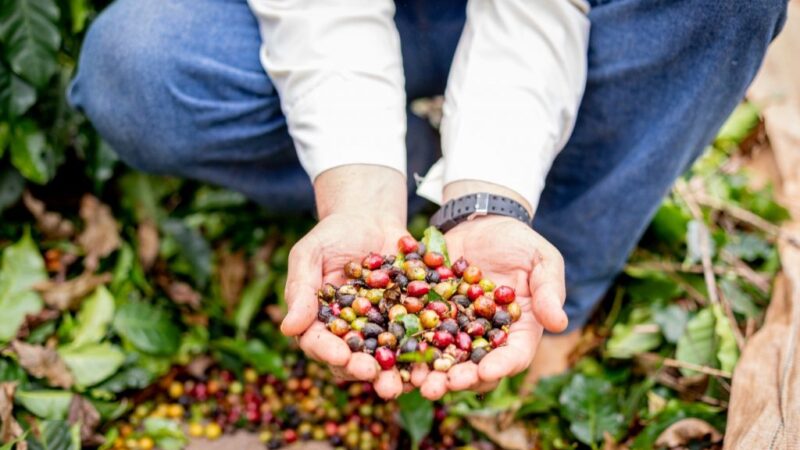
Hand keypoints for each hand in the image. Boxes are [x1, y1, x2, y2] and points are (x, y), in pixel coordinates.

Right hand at [281, 165, 412, 398]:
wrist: (371, 218)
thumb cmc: (332, 234)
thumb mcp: (310, 254)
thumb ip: (300, 289)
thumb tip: (288, 328)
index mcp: (319, 322)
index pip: (318, 343)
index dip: (329, 353)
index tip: (342, 357)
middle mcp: (348, 333)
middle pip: (351, 360)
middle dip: (362, 370)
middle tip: (374, 375)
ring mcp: (378, 330)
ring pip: (383, 358)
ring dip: (393, 373)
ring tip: (402, 383)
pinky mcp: (406, 321)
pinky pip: (414, 339)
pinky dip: (421, 351)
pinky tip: (432, 357)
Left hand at [417, 185, 567, 399]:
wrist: (481, 222)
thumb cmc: (520, 242)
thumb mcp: (542, 259)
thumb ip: (550, 290)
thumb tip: (559, 323)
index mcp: (519, 331)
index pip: (513, 356)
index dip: (500, 367)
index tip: (485, 372)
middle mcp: (487, 339)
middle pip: (475, 368)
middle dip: (458, 380)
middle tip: (440, 387)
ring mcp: (457, 330)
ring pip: (444, 360)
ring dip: (429, 374)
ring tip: (414, 382)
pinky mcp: (431, 316)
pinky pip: (418, 335)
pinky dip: (407, 347)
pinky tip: (393, 354)